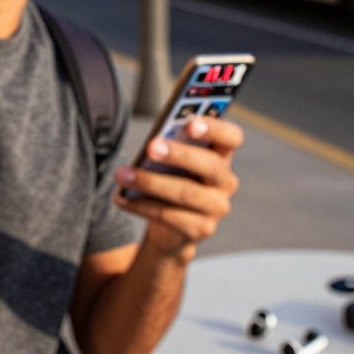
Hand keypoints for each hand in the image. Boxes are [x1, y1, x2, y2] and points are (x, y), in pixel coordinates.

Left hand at [113, 117, 242, 261]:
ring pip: (186, 193)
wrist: (170, 227)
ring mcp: (217, 208)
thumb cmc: (170, 179)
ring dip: (150, 182)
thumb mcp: (171, 162)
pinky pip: (170, 215)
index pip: (232, 137)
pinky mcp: (201, 229)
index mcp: (222, 155)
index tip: (191, 124)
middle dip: (179, 155)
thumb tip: (152, 143)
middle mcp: (226, 181)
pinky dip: (141, 205)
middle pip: (209, 166)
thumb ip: (169, 147)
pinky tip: (121, 198)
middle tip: (151, 147)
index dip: (216, 129)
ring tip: (122, 174)